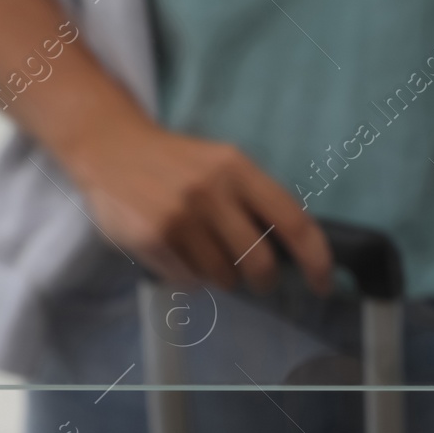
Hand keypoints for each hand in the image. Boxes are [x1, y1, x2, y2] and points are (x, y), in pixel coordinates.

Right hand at [64, 122, 331, 294]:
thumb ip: (254, 201)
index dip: (316, 260)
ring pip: (223, 278)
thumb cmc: (175, 164)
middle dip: (263, 281)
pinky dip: (189, 277)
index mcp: (238, 169)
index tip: (323, 285)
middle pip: (260, 263)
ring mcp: (180, 216)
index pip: (293, 222)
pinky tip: (175, 252)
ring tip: (202, 253)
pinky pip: (189, 281)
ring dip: (220, 278)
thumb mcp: (221, 165)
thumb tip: (293, 255)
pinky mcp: (152, 238)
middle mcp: (211, 191)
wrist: (109, 147)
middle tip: (258, 282)